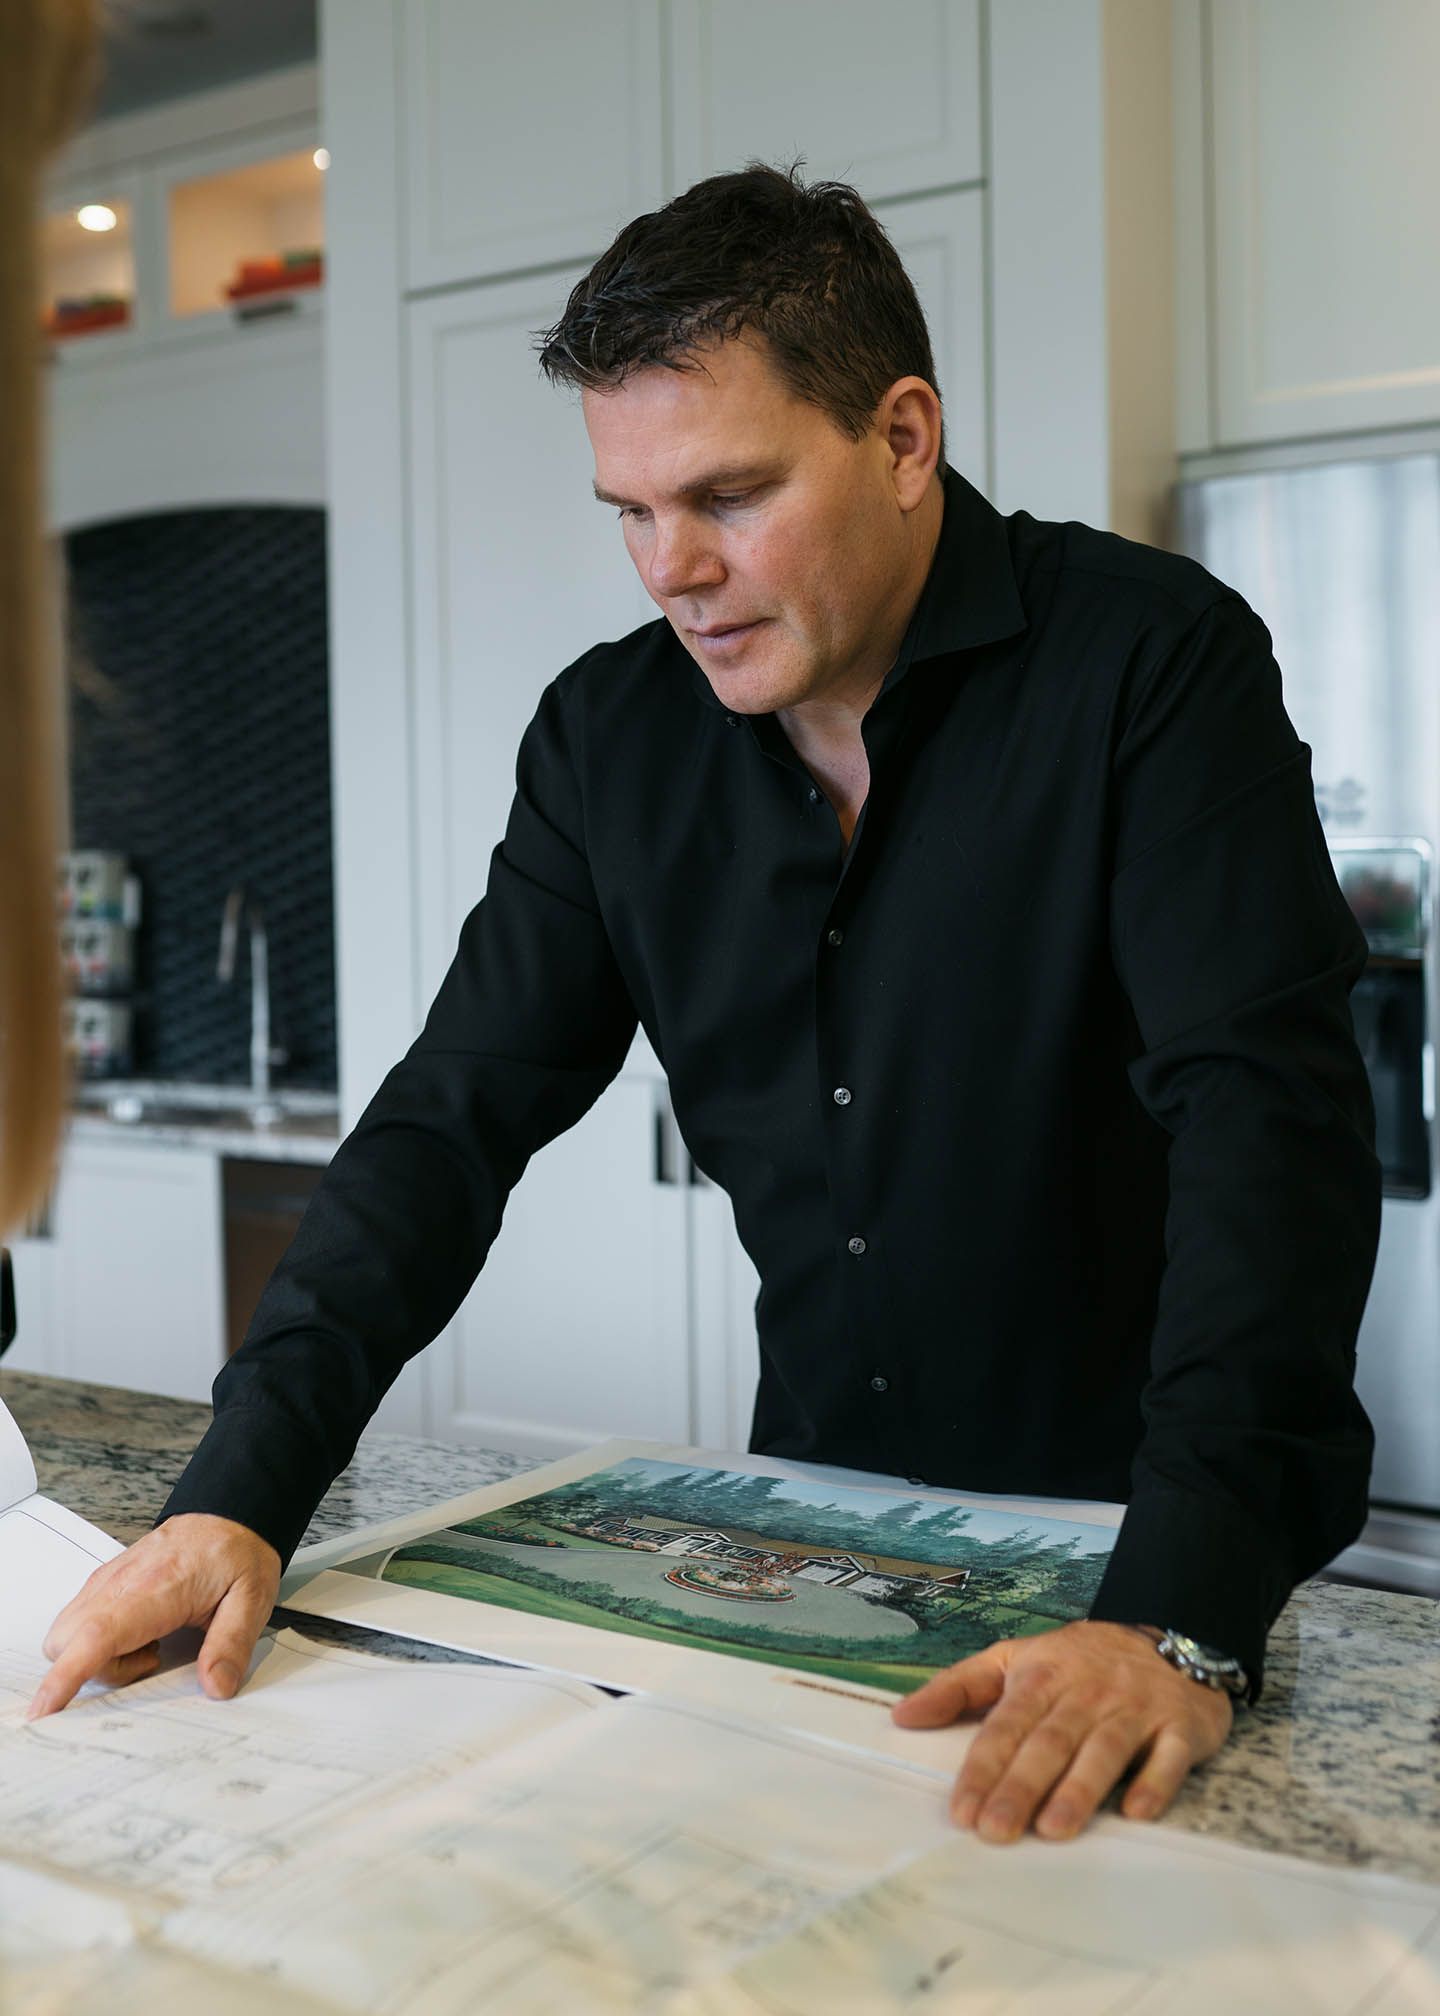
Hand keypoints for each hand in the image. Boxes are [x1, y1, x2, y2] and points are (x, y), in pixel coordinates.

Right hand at [27, 1513, 280, 1718]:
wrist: (229, 1513)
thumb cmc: (238, 1553)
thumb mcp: (252, 1599)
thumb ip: (231, 1645)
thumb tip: (216, 1686)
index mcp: (156, 1588)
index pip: (97, 1634)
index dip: (67, 1675)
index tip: (48, 1706)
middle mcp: (122, 1581)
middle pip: (67, 1641)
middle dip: (93, 1670)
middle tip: (150, 1660)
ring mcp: (109, 1579)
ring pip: (66, 1632)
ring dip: (94, 1655)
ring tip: (150, 1645)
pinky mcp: (107, 1580)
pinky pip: (78, 1619)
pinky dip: (95, 1639)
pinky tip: (139, 1633)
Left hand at [891, 1620, 1232, 1843]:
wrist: (1170, 1633)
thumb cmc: (1079, 1660)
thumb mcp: (1014, 1659)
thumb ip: (958, 1687)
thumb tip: (902, 1716)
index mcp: (1042, 1676)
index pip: (1006, 1725)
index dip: (983, 1768)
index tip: (962, 1810)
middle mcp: (1086, 1692)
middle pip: (1050, 1741)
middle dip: (1021, 1786)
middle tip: (996, 1830)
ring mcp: (1135, 1708)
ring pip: (1104, 1750)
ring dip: (1079, 1789)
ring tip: (1054, 1829)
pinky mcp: (1180, 1725)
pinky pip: (1169, 1755)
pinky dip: (1155, 1782)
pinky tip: (1137, 1812)